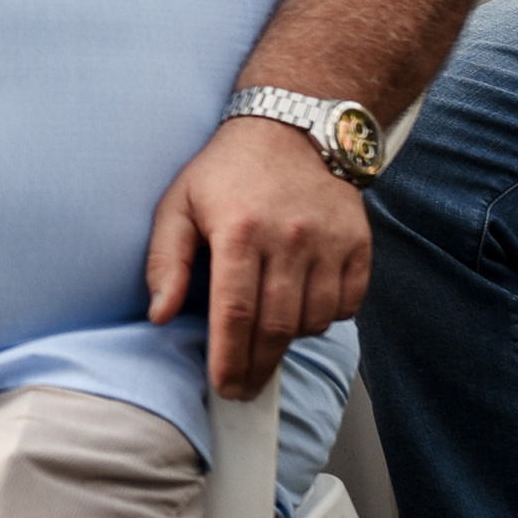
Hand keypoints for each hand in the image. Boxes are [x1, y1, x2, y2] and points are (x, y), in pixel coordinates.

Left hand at [143, 114, 371, 400]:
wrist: (289, 128)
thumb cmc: (225, 172)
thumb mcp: (178, 204)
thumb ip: (164, 261)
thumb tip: (160, 315)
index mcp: (239, 231)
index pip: (235, 314)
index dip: (229, 359)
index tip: (224, 386)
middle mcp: (288, 238)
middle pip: (275, 327)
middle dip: (257, 366)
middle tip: (245, 388)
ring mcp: (328, 240)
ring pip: (313, 320)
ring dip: (289, 339)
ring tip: (268, 336)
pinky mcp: (358, 242)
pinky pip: (346, 304)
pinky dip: (326, 317)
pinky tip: (303, 307)